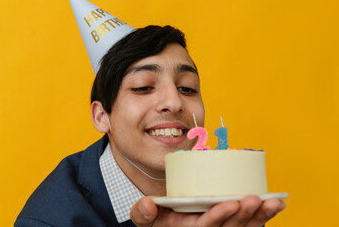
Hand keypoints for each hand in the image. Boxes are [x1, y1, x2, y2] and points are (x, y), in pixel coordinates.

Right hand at [130, 195, 285, 226]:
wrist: (173, 226)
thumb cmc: (163, 222)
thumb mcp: (149, 220)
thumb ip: (144, 215)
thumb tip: (146, 203)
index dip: (219, 217)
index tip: (231, 203)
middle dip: (244, 216)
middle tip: (255, 199)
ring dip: (260, 217)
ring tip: (273, 202)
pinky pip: (251, 226)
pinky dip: (265, 217)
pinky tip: (277, 204)